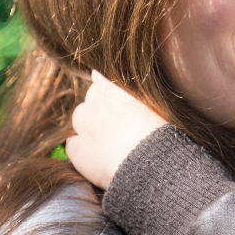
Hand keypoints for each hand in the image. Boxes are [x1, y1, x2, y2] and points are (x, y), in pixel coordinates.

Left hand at [66, 71, 166, 188]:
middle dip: (101, 106)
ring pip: (79, 118)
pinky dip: (81, 148)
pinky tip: (95, 155)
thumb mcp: (156, 101)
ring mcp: (84, 125)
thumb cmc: (160, 128)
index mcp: (113, 85)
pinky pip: (73, 145)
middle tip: (118, 120)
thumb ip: (139, 92)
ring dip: (89, 124)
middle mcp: (94, 101)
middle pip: (91, 97)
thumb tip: (139, 85)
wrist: (149, 158)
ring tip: (108, 138)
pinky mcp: (78, 150)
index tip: (117, 95)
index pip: (101, 75)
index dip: (109, 87)